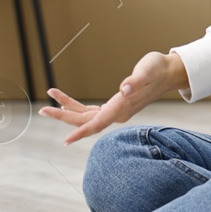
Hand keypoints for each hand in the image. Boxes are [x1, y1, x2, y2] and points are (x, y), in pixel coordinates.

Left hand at [40, 50, 188, 145]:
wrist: (167, 73)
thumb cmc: (158, 70)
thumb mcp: (147, 72)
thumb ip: (135, 82)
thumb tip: (123, 89)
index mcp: (121, 109)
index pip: (97, 124)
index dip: (81, 133)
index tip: (65, 141)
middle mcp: (116, 114)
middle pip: (85, 121)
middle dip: (63, 116)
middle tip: (43, 109)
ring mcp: (114, 111)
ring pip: (84, 115)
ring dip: (65, 109)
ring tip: (48, 99)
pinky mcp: (113, 106)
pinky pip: (89, 109)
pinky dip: (75, 104)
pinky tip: (63, 100)